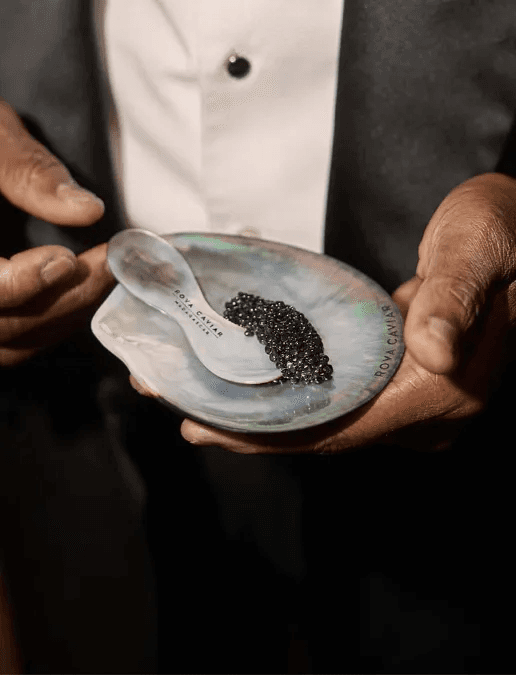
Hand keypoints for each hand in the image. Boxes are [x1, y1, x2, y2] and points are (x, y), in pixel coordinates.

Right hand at [0, 99, 114, 365]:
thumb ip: (28, 171)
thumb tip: (86, 209)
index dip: (22, 284)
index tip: (66, 259)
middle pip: (2, 326)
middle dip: (62, 300)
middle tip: (109, 267)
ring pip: (9, 343)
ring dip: (61, 317)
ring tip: (102, 278)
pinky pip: (11, 341)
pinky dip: (48, 323)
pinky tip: (79, 294)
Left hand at [131, 172, 515, 452]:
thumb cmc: (502, 231)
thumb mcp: (478, 248)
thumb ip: (453, 297)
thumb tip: (433, 350)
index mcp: (443, 389)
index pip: (340, 429)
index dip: (268, 435)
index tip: (204, 427)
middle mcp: (428, 409)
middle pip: (323, 433)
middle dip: (251, 429)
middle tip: (183, 412)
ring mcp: (416, 400)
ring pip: (326, 420)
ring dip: (264, 415)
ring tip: (202, 401)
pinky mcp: (404, 382)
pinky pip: (338, 399)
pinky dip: (292, 395)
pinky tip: (253, 385)